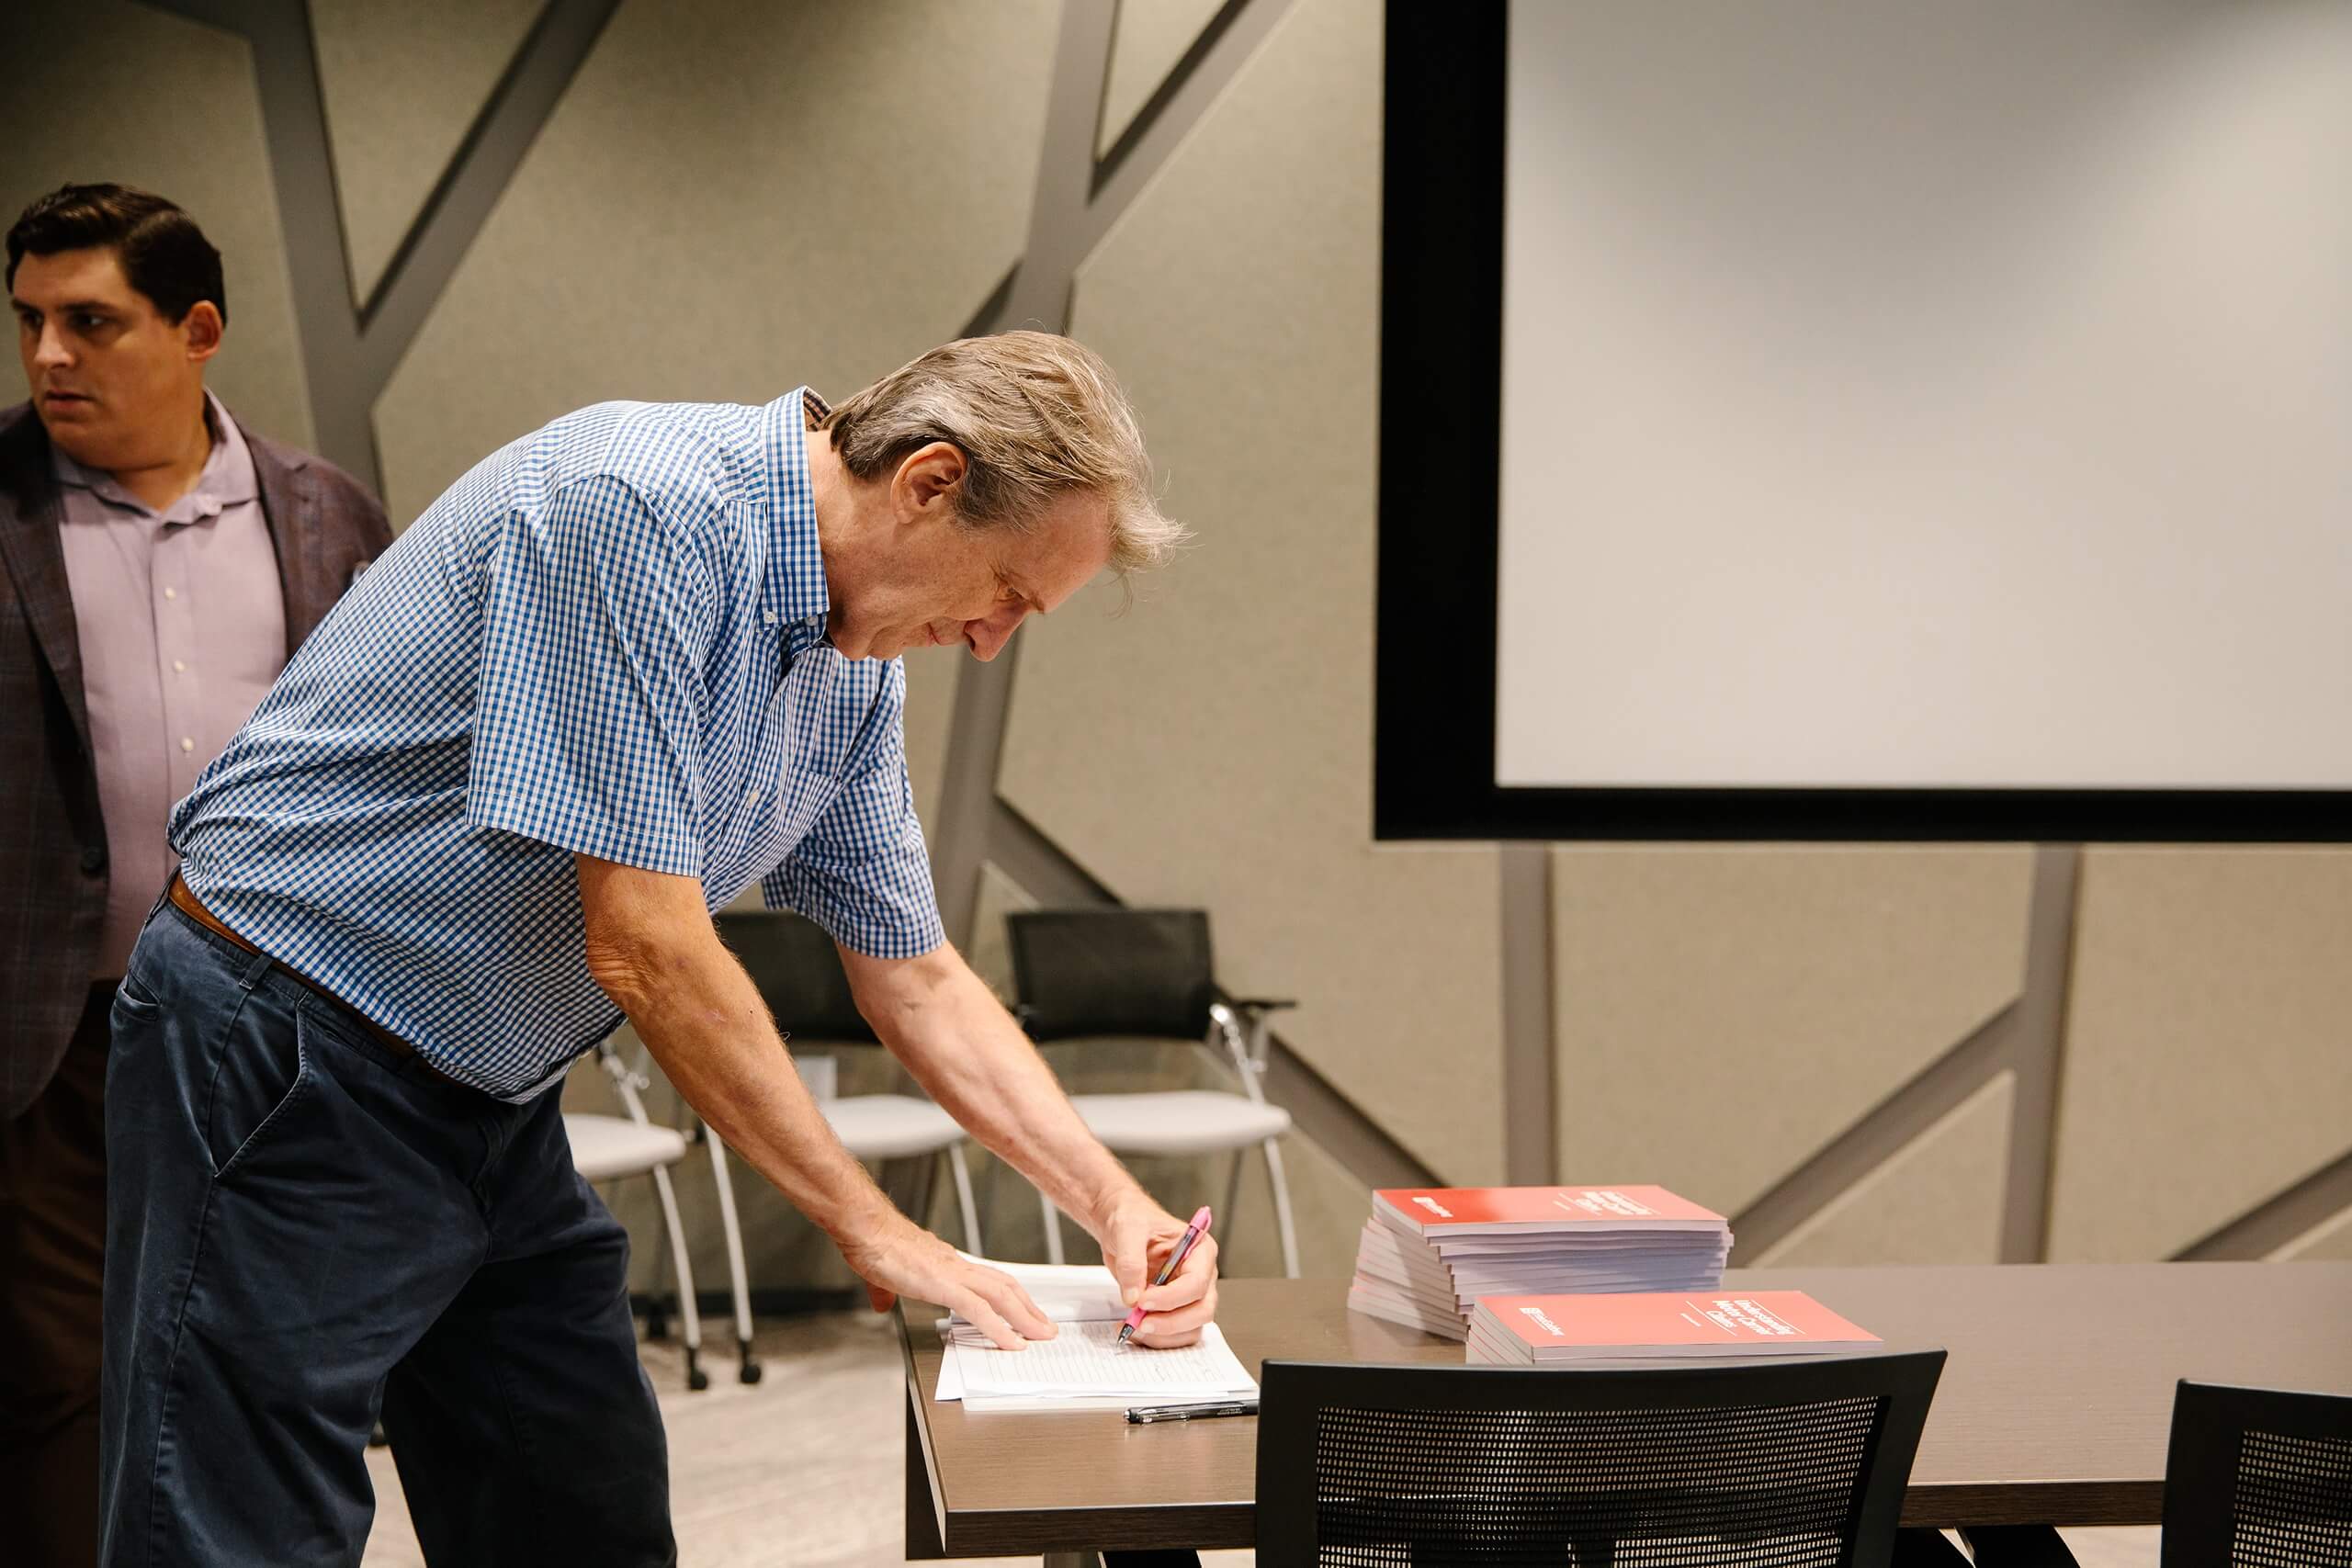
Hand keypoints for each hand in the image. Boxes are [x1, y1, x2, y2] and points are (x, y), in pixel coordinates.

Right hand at [838, 1212, 1056, 1350]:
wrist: (865, 1228)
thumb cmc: (873, 1243)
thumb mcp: (884, 1274)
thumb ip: (887, 1290)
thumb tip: (882, 1302)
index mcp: (947, 1262)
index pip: (989, 1279)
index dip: (1011, 1296)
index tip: (1024, 1311)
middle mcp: (956, 1265)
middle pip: (1005, 1286)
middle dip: (1029, 1308)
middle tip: (1046, 1328)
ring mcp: (952, 1273)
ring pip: (1001, 1296)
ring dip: (1025, 1318)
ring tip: (1039, 1337)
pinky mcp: (942, 1285)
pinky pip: (979, 1310)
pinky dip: (998, 1328)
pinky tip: (1011, 1343)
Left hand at [1097, 1193, 1218, 1348]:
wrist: (1120, 1228)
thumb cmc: (1133, 1219)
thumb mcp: (1128, 1229)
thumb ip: (1131, 1262)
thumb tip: (1133, 1297)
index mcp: (1200, 1250)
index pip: (1196, 1282)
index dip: (1171, 1297)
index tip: (1143, 1301)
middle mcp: (1201, 1275)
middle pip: (1201, 1311)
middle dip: (1171, 1323)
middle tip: (1140, 1323)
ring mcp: (1189, 1295)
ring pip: (1190, 1328)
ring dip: (1162, 1335)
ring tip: (1132, 1326)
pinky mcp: (1175, 1308)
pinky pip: (1174, 1333)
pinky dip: (1155, 1338)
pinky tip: (1131, 1327)